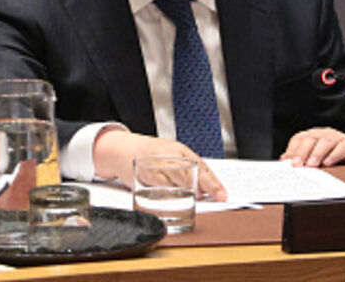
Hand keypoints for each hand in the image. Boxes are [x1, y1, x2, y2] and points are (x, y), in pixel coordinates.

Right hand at [91, 129, 226, 201]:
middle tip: (211, 197)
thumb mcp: (170, 156)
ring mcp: (158, 162)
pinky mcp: (146, 172)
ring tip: (194, 196)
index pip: (202, 166)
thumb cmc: (148, 154)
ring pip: (178, 177)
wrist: (122, 148)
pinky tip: (175, 195)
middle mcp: (170, 154)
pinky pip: (161, 184)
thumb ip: (186, 170)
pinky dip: (170, 192)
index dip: (214, 182)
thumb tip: (205, 189)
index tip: (222, 195)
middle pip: (193, 172)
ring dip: (188, 189)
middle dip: (204, 186)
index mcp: (179, 150)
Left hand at [280, 127, 344, 166]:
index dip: (292, 150)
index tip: (286, 162)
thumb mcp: (314, 161)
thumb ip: (300, 160)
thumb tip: (284, 162)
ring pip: (325, 142)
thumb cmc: (331, 162)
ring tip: (311, 165)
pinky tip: (328, 163)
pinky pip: (341, 147)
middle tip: (297, 165)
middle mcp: (322, 134)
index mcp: (311, 136)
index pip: (298, 139)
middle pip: (310, 139)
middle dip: (302, 152)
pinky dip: (334, 155)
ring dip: (316, 154)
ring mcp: (336, 138)